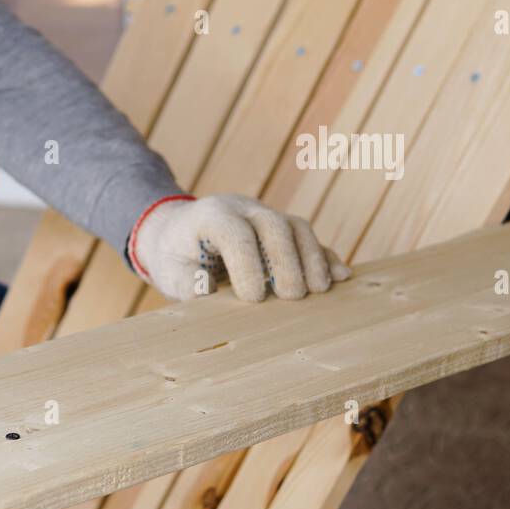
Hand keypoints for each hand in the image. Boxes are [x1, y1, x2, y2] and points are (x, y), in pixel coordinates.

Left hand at [128, 194, 351, 302]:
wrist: (175, 231)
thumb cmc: (173, 256)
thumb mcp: (169, 271)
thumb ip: (188, 283)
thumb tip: (209, 292)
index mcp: (211, 217)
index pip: (235, 234)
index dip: (247, 264)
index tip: (253, 298)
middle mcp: (242, 210)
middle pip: (274, 225)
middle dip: (287, 261)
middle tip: (292, 298)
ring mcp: (265, 216)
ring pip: (297, 227)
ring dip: (313, 259)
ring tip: (320, 291)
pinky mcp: (281, 228)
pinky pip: (307, 238)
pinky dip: (324, 257)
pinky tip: (340, 277)